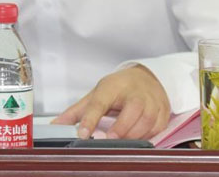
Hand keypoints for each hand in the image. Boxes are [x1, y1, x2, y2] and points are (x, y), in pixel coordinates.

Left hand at [51, 64, 169, 139]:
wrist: (146, 78)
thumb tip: (55, 126)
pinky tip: (136, 138)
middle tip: (108, 139)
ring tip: (120, 141)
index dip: (90, 119)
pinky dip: (146, 137)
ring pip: (146, 122)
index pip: (100, 102)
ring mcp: (152, 102)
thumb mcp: (96, 95)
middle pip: (132, 110)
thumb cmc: (118, 88)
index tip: (82, 134)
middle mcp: (135, 92)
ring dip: (132, 135)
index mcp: (113, 86)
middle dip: (120, 128)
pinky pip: (156, 129)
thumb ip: (76, 112)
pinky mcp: (162, 112)